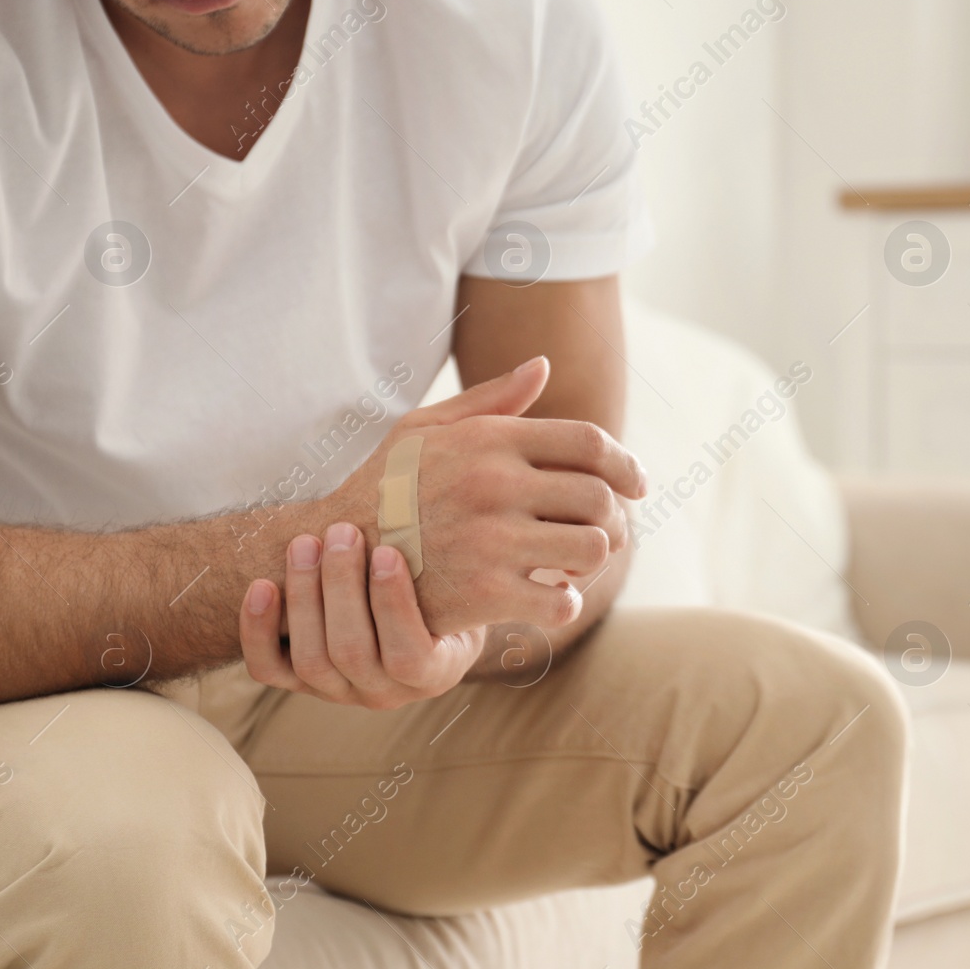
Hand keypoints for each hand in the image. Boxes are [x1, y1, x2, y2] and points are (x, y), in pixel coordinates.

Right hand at [237, 355, 645, 706]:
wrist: (332, 552)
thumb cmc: (384, 486)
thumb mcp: (426, 428)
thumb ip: (493, 401)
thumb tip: (544, 366)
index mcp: (490, 440)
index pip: (589, 442)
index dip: (626, 464)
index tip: (638, 485)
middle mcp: (496, 484)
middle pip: (599, 497)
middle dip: (615, 518)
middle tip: (606, 532)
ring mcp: (492, 540)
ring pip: (592, 548)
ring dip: (596, 561)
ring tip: (578, 564)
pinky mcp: (485, 592)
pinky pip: (562, 600)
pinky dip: (567, 602)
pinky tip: (550, 596)